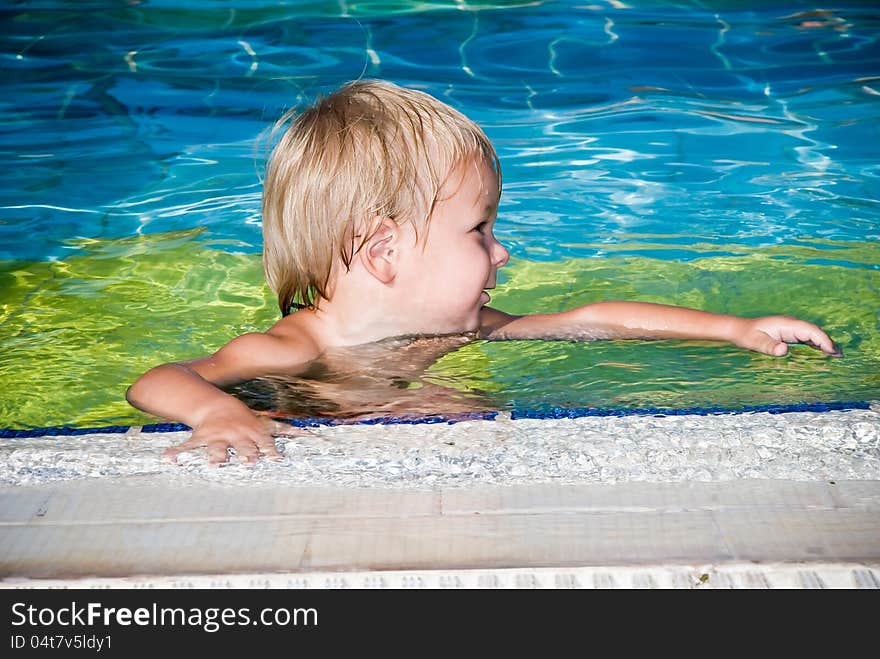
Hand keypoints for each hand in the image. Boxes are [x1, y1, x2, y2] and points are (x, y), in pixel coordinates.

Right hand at [164, 408, 311, 465]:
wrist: (216, 404)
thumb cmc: (246, 419)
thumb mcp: (266, 423)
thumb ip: (289, 431)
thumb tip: (314, 435)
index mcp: (252, 433)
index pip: (264, 443)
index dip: (270, 451)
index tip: (276, 460)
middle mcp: (236, 436)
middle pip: (243, 447)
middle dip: (246, 455)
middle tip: (249, 464)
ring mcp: (218, 437)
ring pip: (217, 448)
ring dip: (216, 457)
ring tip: (213, 466)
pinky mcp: (201, 438)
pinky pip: (188, 446)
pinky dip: (177, 453)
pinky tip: (167, 460)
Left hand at [733, 315, 842, 356]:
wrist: (737, 330)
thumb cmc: (745, 335)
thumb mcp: (755, 342)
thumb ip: (769, 346)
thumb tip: (783, 350)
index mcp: (787, 324)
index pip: (810, 330)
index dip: (823, 340)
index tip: (832, 351)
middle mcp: (791, 325)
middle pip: (815, 332)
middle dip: (827, 342)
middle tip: (840, 356)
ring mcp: (790, 329)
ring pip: (812, 336)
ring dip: (823, 344)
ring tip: (836, 356)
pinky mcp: (788, 335)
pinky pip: (805, 340)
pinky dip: (815, 346)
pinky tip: (822, 354)